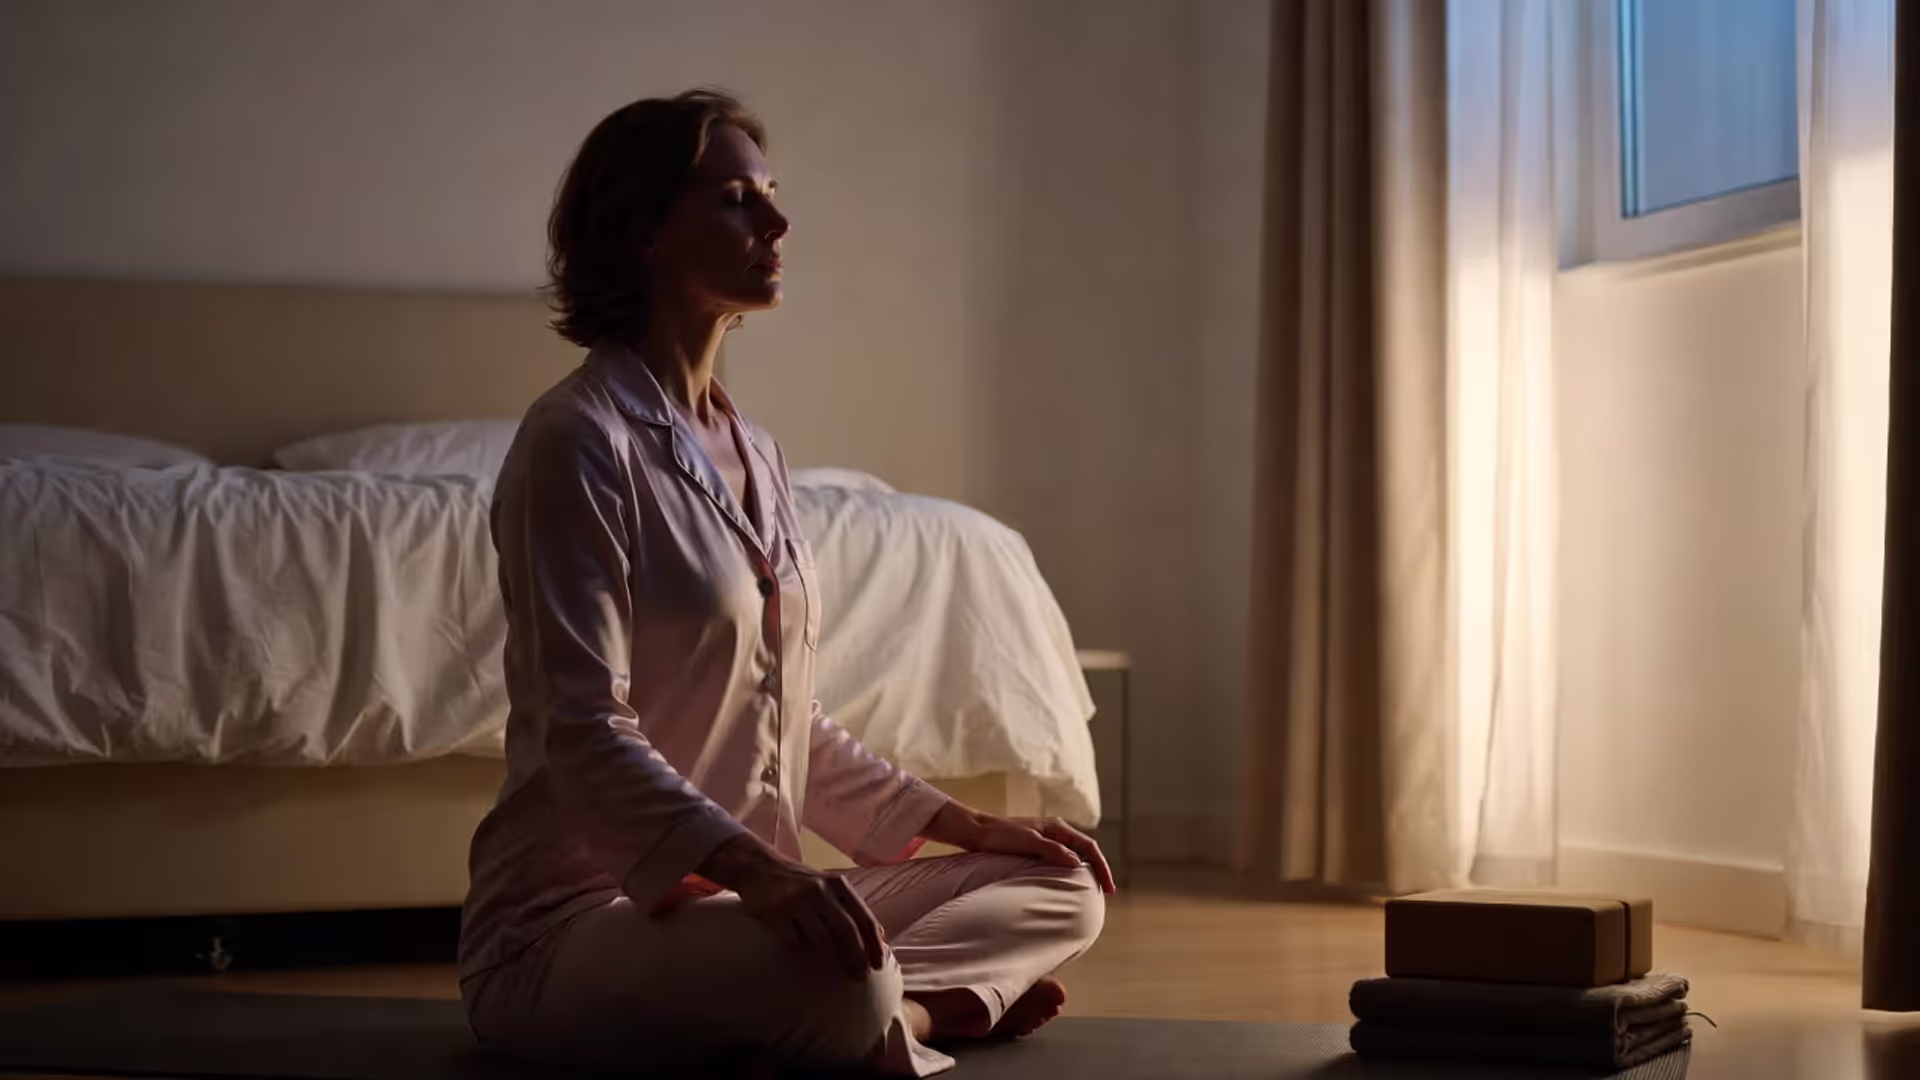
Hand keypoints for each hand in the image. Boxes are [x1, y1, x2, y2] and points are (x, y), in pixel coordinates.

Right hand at [696, 835, 885, 979]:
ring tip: (840, 975)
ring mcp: (797, 900)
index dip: (873, 943)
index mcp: (837, 884)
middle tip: (861, 976)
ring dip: (833, 960)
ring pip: (821, 936)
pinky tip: (807, 965)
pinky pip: (793, 939)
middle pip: (845, 928)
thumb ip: (851, 906)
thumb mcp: (828, 885)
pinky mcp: (775, 911)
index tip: (878, 964)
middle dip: (856, 955)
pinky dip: (802, 953)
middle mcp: (820, 890)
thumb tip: (880, 935)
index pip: (863, 917)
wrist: (758, 867)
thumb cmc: (800, 882)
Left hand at [922, 803, 1116, 893]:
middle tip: (1104, 893)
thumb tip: (1078, 863)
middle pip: (1085, 851)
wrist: (974, 832)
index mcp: (1057, 827)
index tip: (1109, 888)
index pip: (1090, 846)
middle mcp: (1055, 832)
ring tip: (1089, 892)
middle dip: (1097, 870)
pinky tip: (1066, 887)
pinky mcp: (1035, 849)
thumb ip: (1052, 851)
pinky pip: (1060, 862)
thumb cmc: (999, 836)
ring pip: (1074, 857)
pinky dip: (1069, 873)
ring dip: (1084, 872)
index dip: (1102, 867)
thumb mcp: (1028, 842)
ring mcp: (1045, 840)